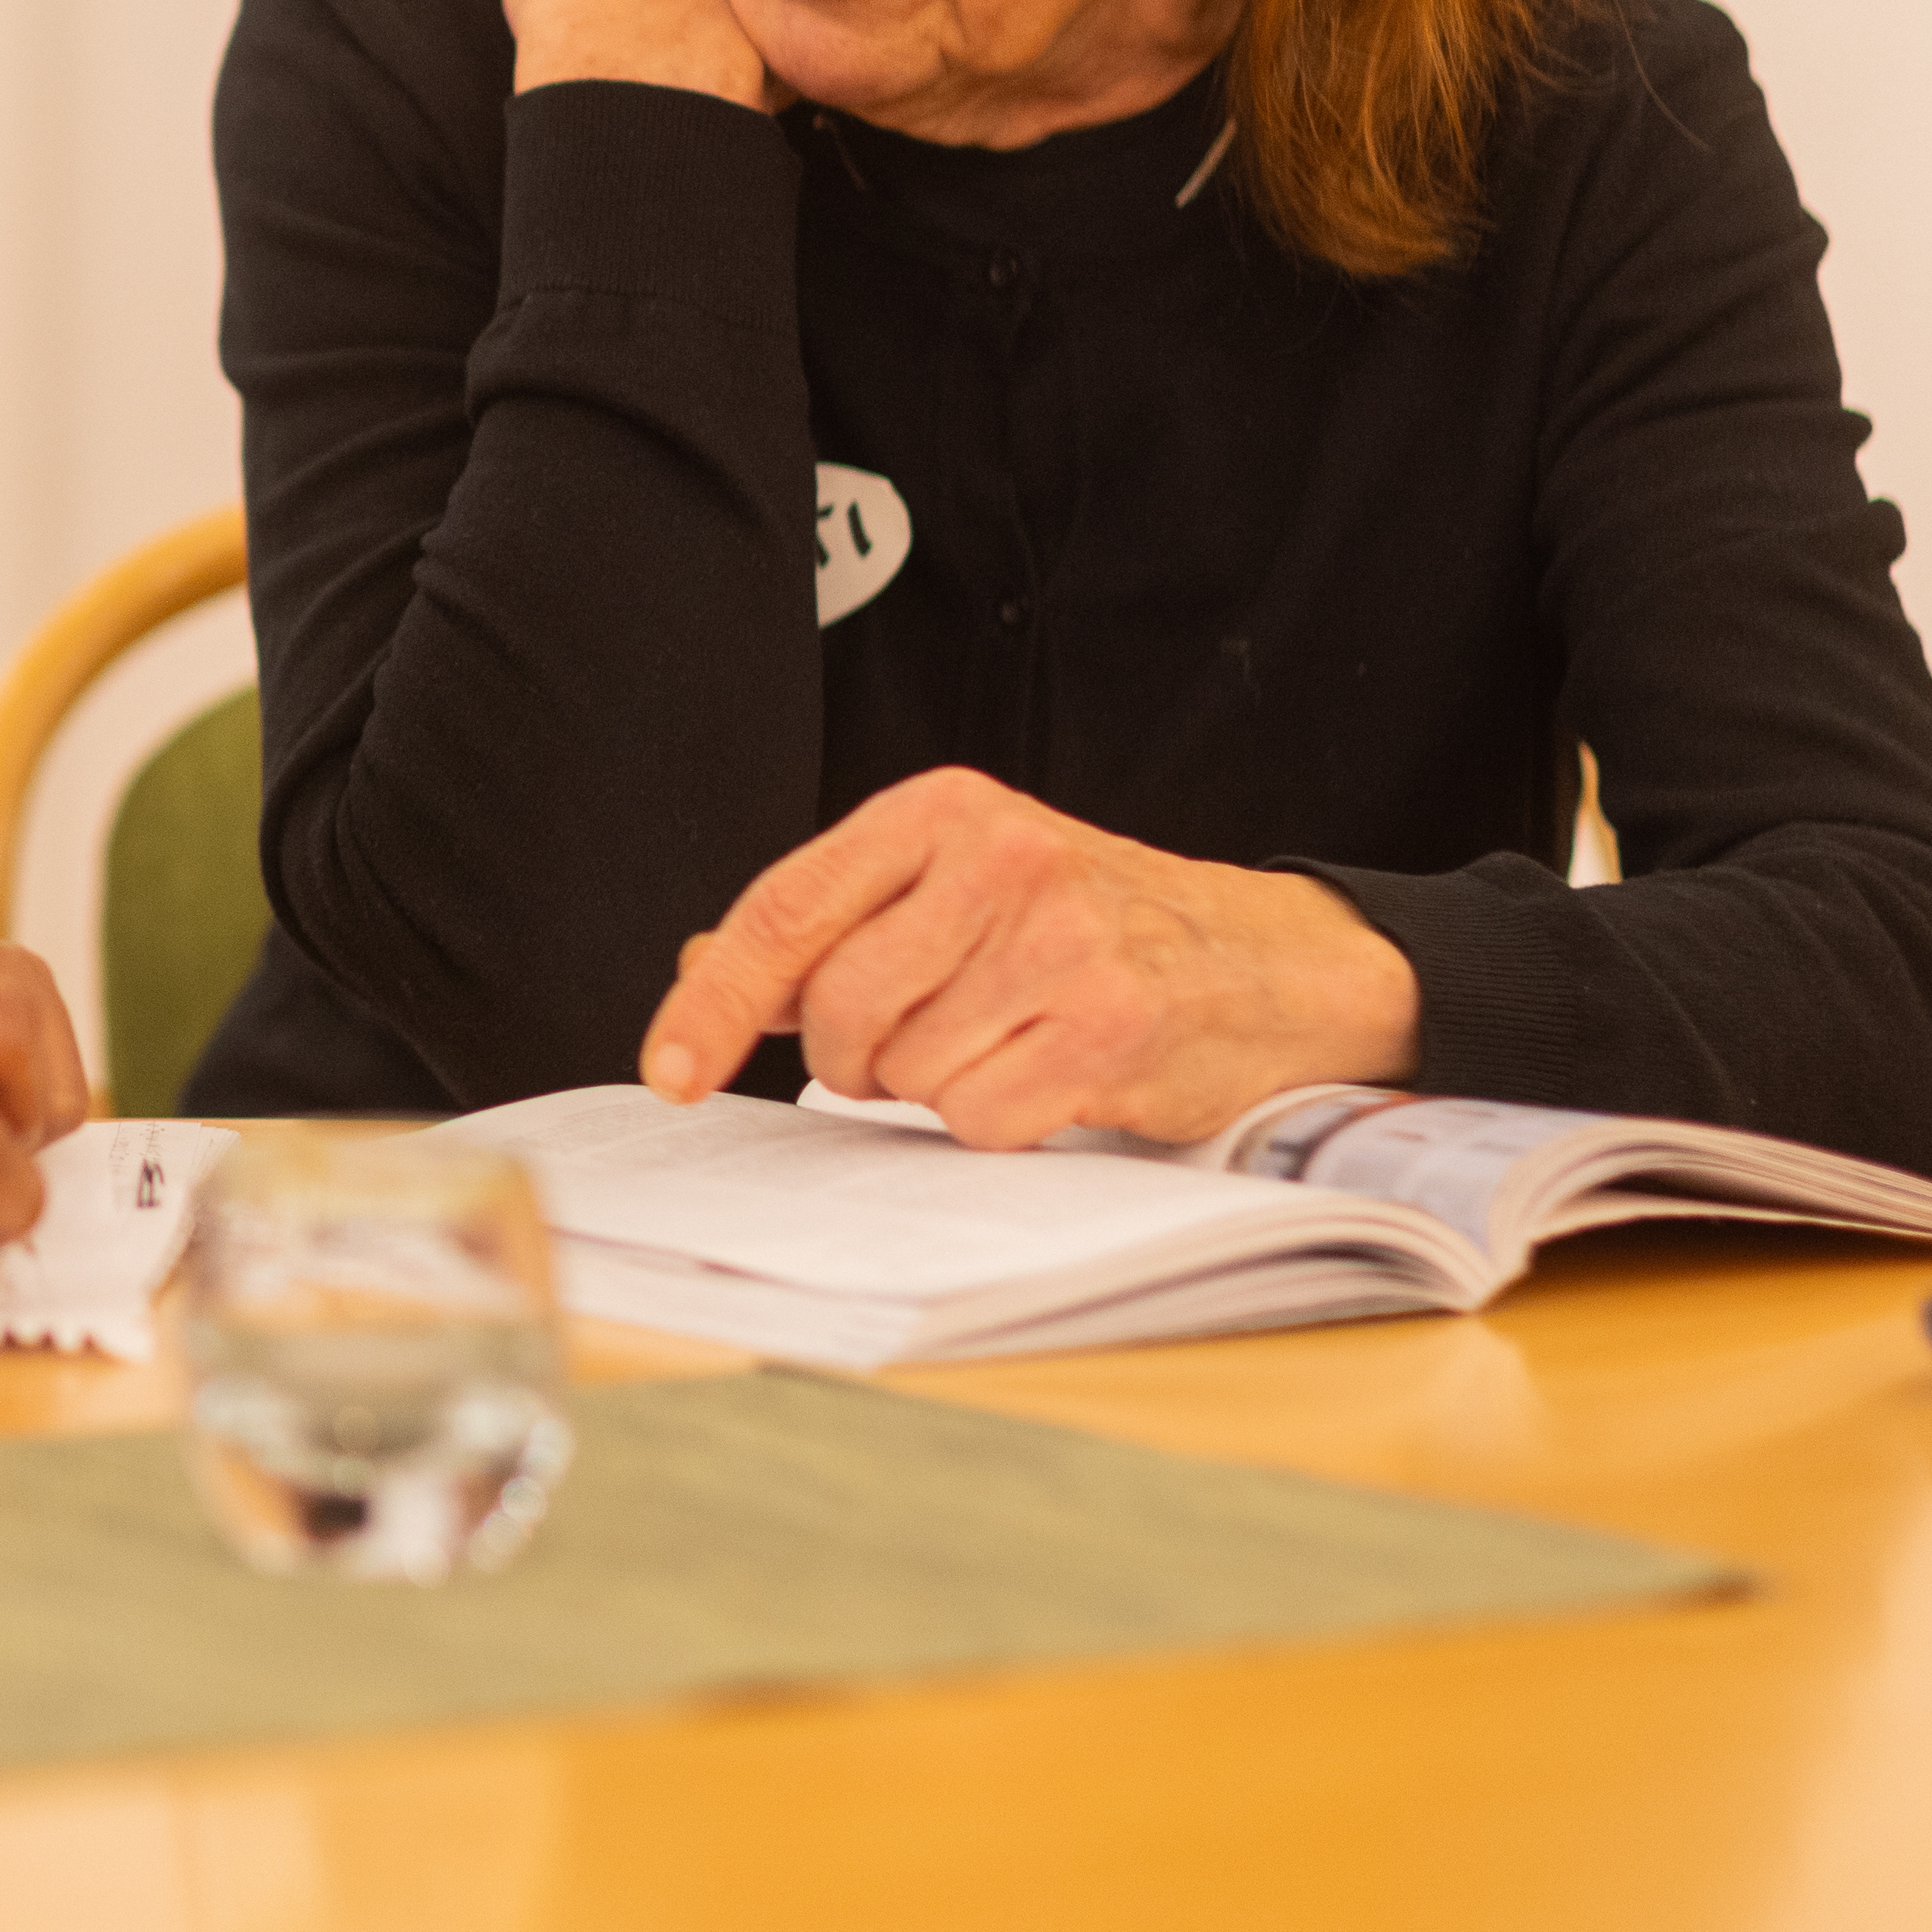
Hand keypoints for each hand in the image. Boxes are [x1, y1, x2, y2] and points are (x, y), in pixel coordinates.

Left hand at [635, 767, 1418, 1149]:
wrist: (1259, 961)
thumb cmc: (1088, 923)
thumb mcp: (952, 884)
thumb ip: (830, 922)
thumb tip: (700, 966)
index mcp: (941, 812)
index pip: (785, 912)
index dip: (713, 1003)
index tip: (673, 1068)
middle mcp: (1001, 860)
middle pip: (835, 1008)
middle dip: (851, 1056)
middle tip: (907, 1045)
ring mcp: (1060, 942)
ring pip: (905, 1070)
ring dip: (931, 1085)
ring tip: (997, 1042)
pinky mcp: (1109, 1025)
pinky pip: (979, 1117)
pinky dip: (995, 1119)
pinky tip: (1043, 1075)